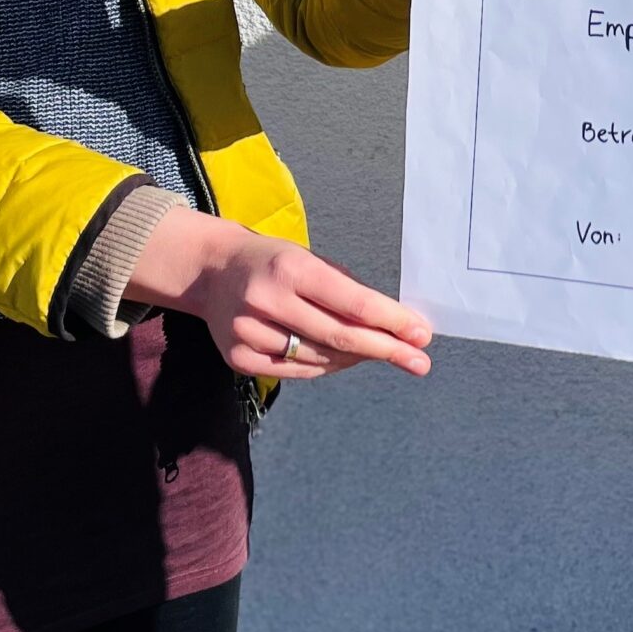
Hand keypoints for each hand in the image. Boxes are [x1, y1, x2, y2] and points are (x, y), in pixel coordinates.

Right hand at [127, 207, 432, 380]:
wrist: (211, 271)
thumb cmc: (273, 262)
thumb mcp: (309, 259)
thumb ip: (348, 290)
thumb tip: (396, 324)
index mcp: (291, 268)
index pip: (353, 303)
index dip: (392, 322)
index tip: (421, 334)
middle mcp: (268, 301)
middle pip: (340, 337)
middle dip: (386, 350)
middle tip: (419, 361)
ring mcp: (249, 333)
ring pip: (321, 359)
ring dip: (357, 359)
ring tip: (379, 352)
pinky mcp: (239, 358)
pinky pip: (296, 372)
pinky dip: (326, 367)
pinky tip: (343, 359)